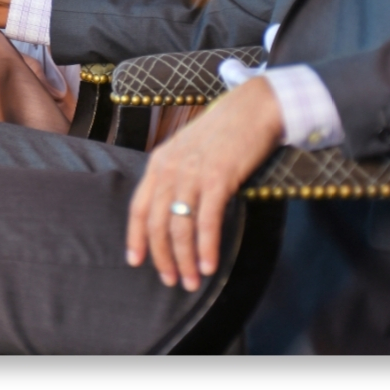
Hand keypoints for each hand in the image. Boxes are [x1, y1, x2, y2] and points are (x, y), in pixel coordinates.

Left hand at [125, 77, 284, 291]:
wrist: (253, 107)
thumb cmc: (225, 130)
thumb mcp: (188, 149)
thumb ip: (176, 174)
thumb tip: (172, 209)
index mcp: (159, 162)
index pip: (138, 208)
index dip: (136, 238)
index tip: (136, 262)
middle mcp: (170, 168)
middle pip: (157, 224)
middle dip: (163, 258)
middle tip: (171, 280)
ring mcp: (193, 173)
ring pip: (180, 227)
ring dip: (185, 259)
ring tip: (191, 281)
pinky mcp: (218, 178)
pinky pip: (207, 222)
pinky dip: (206, 248)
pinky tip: (208, 266)